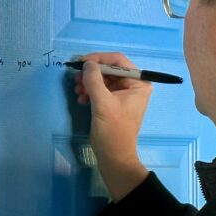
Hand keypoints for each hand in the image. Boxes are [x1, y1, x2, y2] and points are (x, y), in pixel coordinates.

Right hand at [74, 52, 151, 200]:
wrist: (113, 156)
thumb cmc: (113, 131)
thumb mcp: (102, 103)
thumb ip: (94, 80)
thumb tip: (86, 63)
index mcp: (138, 83)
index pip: (118, 61)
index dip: (99, 58)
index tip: (81, 62)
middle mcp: (133, 85)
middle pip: (109, 69)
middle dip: (92, 73)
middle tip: (76, 79)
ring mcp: (123, 94)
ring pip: (103, 79)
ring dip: (88, 83)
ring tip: (77, 91)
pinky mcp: (113, 102)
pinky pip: (100, 89)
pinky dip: (89, 91)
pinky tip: (81, 99)